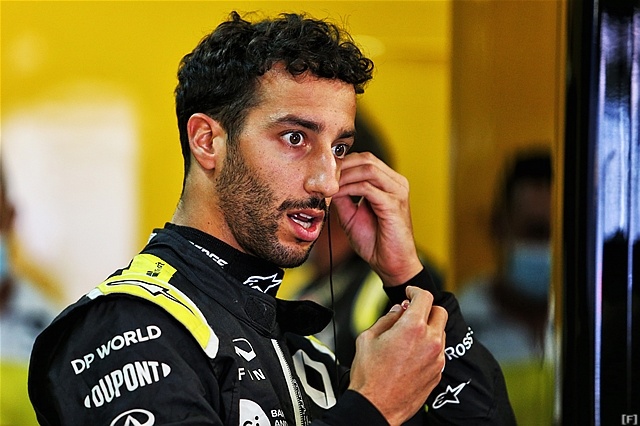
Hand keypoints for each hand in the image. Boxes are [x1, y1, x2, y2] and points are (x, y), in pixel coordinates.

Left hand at [331, 152, 422, 285]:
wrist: (391, 264)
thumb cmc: (375, 241)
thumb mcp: (351, 215)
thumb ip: (342, 197)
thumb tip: (326, 184)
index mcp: (389, 183)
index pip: (364, 160)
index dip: (342, 163)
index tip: (322, 173)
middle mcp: (397, 183)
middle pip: (366, 159)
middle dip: (341, 165)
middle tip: (322, 176)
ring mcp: (398, 192)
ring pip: (367, 168)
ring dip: (343, 175)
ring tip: (328, 185)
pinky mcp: (394, 204)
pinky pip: (367, 188)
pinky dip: (349, 188)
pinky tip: (337, 194)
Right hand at [348, 286, 447, 424]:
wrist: (375, 406)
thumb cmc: (369, 375)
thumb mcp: (367, 338)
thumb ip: (386, 319)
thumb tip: (397, 310)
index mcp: (412, 328)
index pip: (425, 297)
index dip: (416, 290)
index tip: (410, 292)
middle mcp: (430, 342)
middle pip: (439, 312)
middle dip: (426, 308)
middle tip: (411, 313)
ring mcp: (437, 359)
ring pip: (441, 332)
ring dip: (428, 328)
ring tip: (408, 336)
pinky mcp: (438, 373)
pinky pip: (438, 352)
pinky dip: (429, 347)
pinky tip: (411, 353)